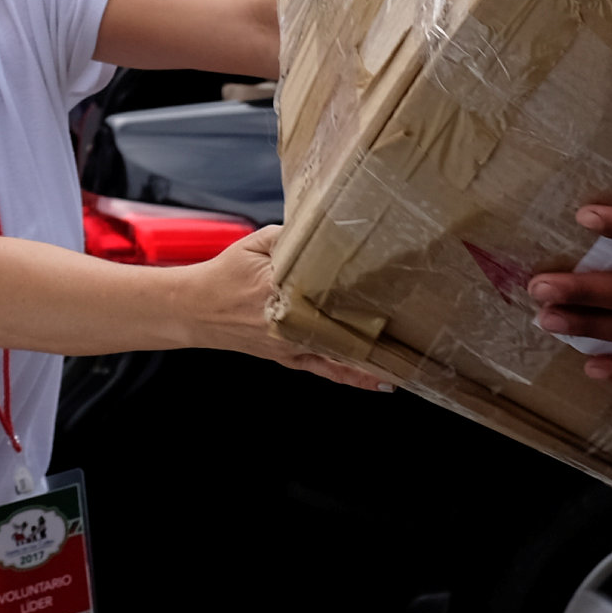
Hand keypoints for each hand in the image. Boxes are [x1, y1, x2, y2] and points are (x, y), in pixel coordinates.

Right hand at [183, 227, 392, 390]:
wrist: (192, 308)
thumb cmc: (224, 274)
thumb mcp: (254, 243)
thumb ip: (291, 236)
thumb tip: (327, 229)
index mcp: (278, 288)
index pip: (329, 289)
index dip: (361, 291)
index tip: (393, 290)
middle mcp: (287, 322)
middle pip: (342, 325)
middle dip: (378, 327)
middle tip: (419, 328)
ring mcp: (289, 345)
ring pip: (339, 354)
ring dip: (373, 358)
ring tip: (409, 360)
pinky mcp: (288, 358)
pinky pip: (326, 370)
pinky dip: (352, 377)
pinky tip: (379, 382)